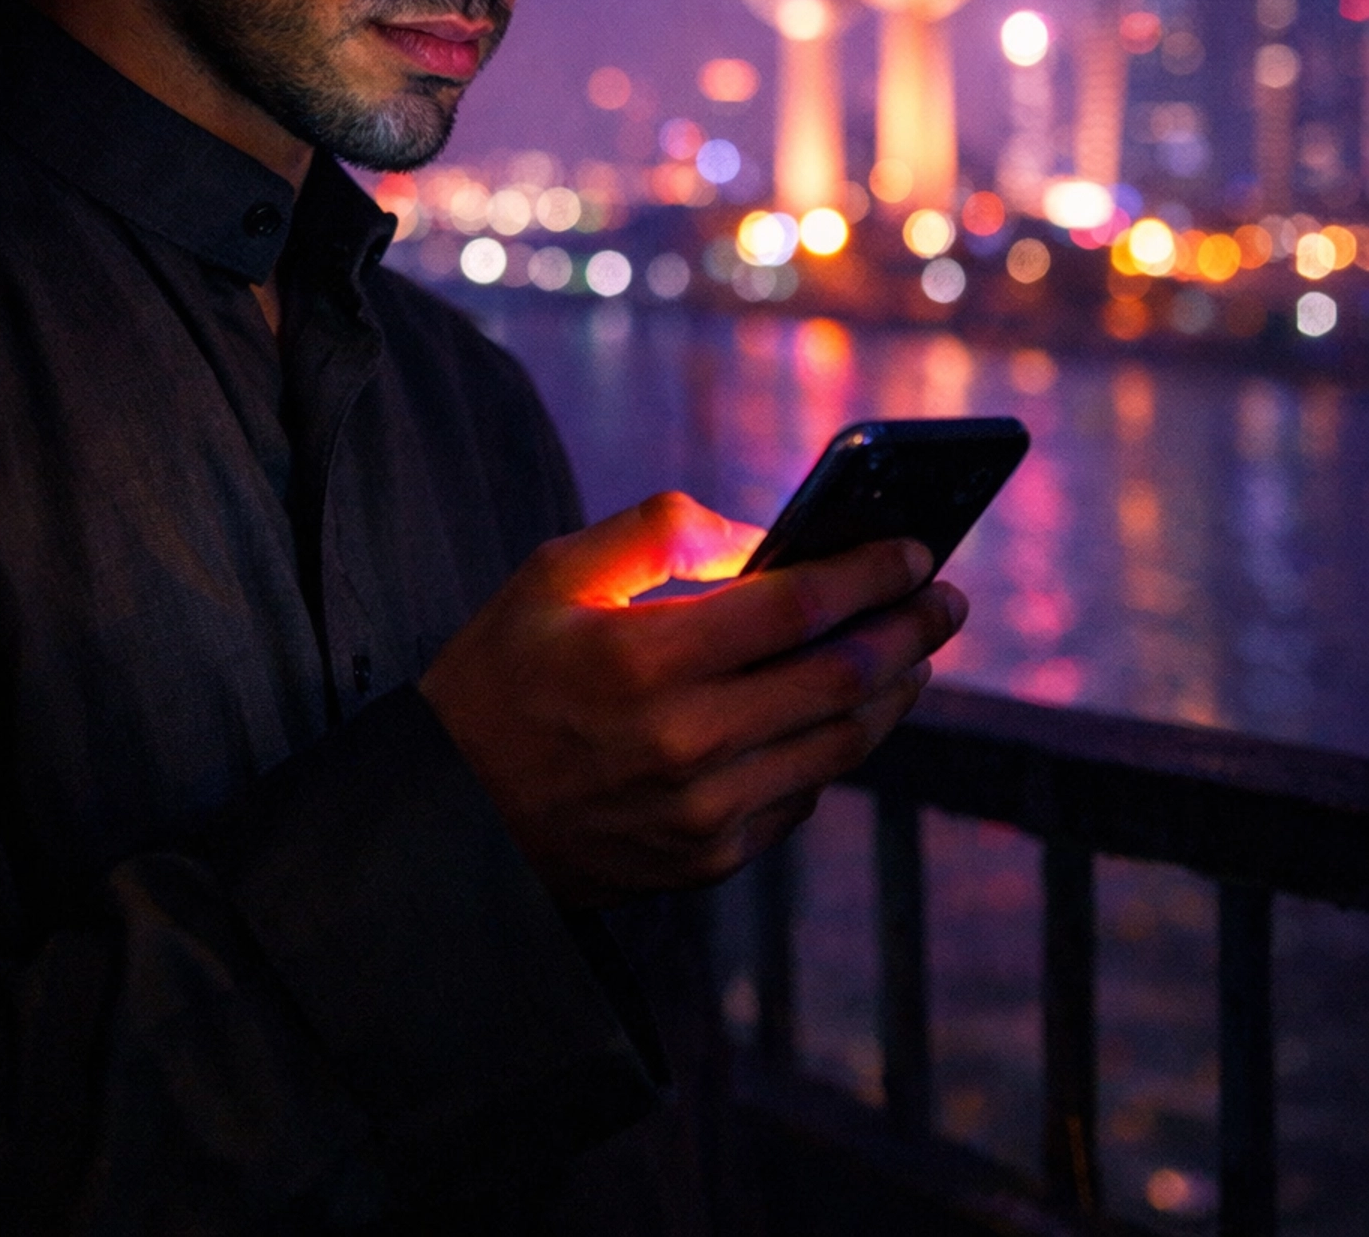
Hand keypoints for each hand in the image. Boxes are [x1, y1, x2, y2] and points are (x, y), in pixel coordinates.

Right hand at [420, 491, 965, 905]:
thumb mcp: (555, 572)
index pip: (798, 605)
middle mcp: (684, 741)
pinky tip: (846, 713)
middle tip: (945, 598)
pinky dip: (836, 748)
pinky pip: (803, 796)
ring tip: (917, 654)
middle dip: (911, 629)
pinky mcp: (707, 859)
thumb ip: (660, 534)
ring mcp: (702, 811)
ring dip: (894, 692)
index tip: (917, 547)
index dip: (871, 571)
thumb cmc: (502, 674)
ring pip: (839, 743)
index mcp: (645, 657)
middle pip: (840, 676)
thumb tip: (760, 538)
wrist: (449, 818)